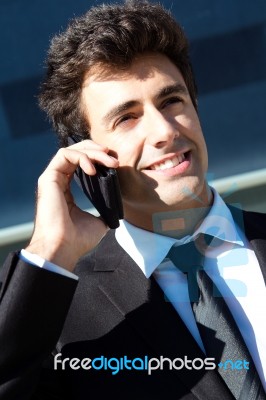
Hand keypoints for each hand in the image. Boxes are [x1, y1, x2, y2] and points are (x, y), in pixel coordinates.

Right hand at [26, 140, 118, 271]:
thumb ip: (103, 210)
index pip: (80, 164)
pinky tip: (93, 169)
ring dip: (92, 152)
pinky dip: (81, 157)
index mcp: (67, 190)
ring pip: (71, 150)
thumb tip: (115, 207)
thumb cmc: (78, 239)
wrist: (64, 248)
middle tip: (113, 159)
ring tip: (109, 161)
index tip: (114, 164)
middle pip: (76, 153)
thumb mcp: (98, 222)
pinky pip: (64, 155)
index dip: (97, 158)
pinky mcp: (48, 178)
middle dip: (97, 151)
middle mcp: (58, 182)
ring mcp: (52, 179)